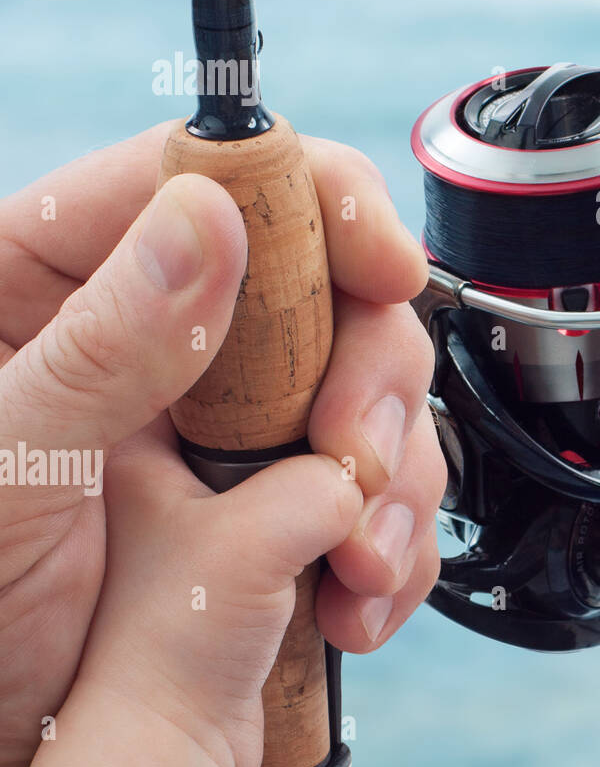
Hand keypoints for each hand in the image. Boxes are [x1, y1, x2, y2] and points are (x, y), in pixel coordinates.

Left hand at [0, 124, 442, 766]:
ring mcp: (222, 417)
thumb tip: (210, 213)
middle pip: (321, 283)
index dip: (321, 202)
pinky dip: (390, 533)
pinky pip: (371, 481)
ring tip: (360, 552)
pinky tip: (358, 588)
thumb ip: (102, 343)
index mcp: (62, 279)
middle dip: (368, 367)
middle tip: (358, 450)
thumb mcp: (5, 463)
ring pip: (367, 382)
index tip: (387, 268)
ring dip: (394, 464)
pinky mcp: (269, 496)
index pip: (212, 177)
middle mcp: (161, 335)